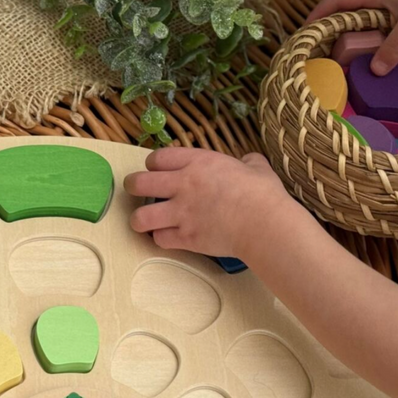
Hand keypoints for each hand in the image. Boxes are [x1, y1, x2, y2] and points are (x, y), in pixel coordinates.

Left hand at [124, 148, 292, 257]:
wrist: (264, 224)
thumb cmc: (263, 194)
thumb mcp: (256, 167)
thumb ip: (247, 161)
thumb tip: (249, 161)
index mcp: (198, 163)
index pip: (157, 158)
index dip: (152, 164)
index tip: (155, 170)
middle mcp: (183, 186)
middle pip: (139, 183)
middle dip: (133, 187)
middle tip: (136, 191)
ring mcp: (181, 213)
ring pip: (140, 217)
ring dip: (140, 219)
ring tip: (145, 221)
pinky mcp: (186, 238)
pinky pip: (160, 239)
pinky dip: (162, 239)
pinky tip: (169, 237)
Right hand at [306, 0, 397, 75]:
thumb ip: (394, 47)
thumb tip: (375, 72)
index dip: (319, 13)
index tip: (305, 30)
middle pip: (349, 8)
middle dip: (333, 25)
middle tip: (322, 47)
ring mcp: (397, 0)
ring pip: (368, 16)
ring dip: (355, 31)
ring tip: (345, 53)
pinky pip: (383, 22)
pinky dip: (374, 34)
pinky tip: (376, 50)